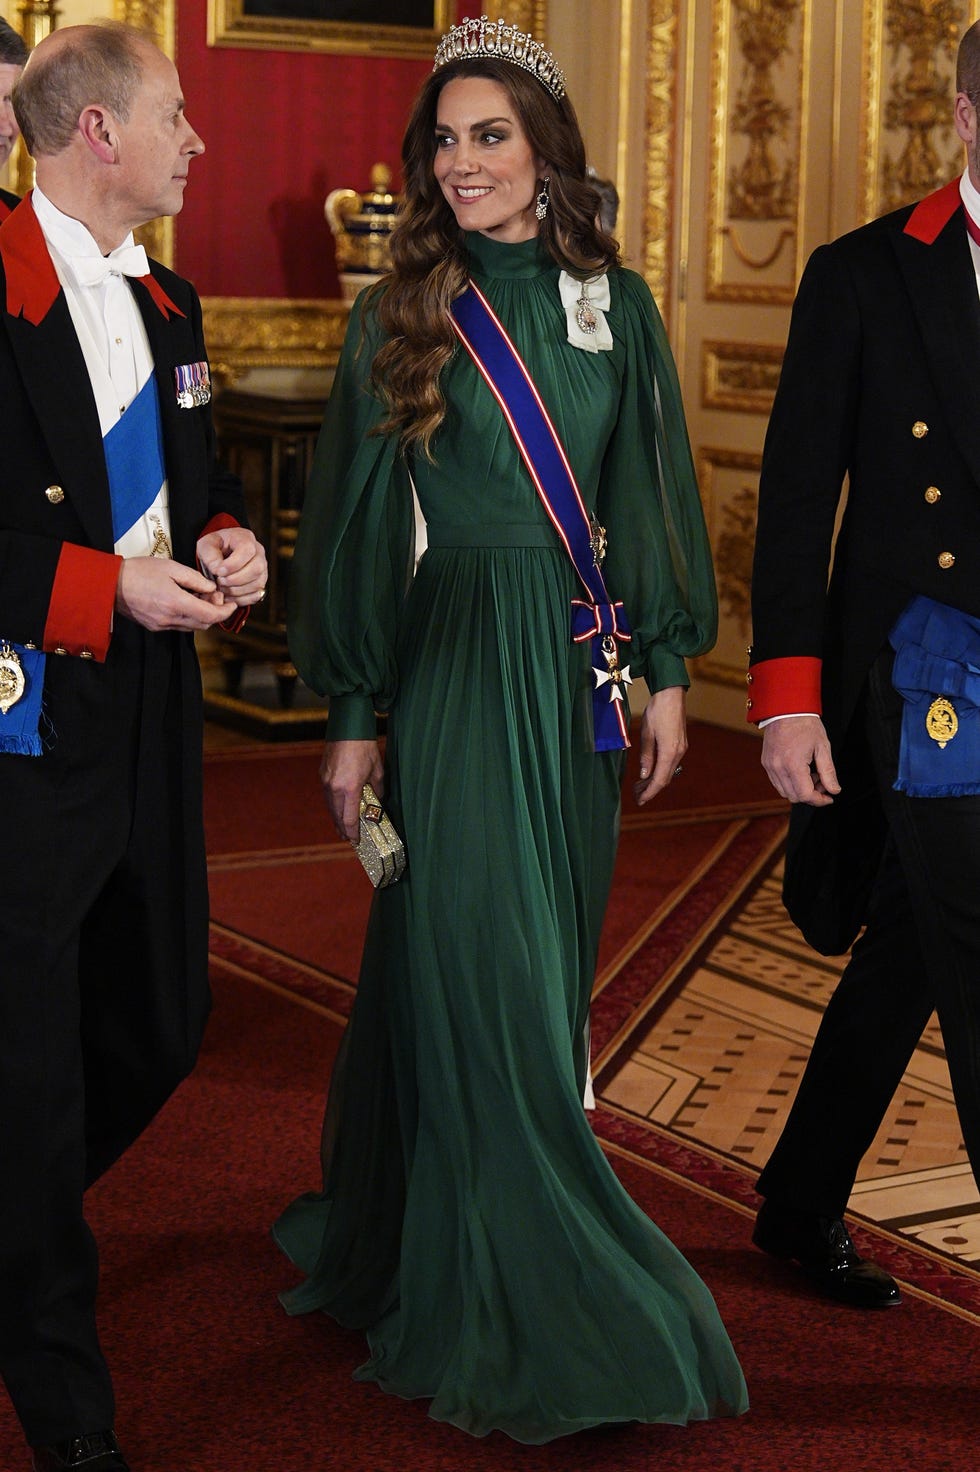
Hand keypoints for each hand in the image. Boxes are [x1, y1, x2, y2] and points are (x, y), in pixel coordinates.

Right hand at [115, 556, 238, 631]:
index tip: (232, 603)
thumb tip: (212, 588)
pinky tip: (185, 601)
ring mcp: (162, 626)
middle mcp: (170, 619)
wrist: (110, 584)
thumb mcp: (171, 567)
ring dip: (202, 615)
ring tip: (199, 596)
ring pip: (192, 626)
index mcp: (176, 603)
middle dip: (215, 612)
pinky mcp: (155, 626)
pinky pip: (180, 625)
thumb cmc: (139, 571)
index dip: (226, 611)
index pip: (211, 615)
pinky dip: (189, 616)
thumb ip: (195, 579)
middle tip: (215, 595)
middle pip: (204, 624)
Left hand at [196, 526, 267, 606]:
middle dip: (235, 579)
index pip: (247, 550)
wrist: (220, 554)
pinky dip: (241, 599)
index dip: (233, 564)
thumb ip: (210, 556)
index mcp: (245, 538)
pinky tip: (228, 596)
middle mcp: (259, 553)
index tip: (218, 572)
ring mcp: (262, 569)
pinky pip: (256, 595)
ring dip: (237, 590)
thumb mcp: (206, 545)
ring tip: (222, 588)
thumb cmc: (214, 547)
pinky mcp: (260, 583)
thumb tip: (218, 571)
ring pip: (257, 584)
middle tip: (220, 581)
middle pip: (256, 569)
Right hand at [320, 739, 384, 841]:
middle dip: (342, 829)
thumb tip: (377, 803)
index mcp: (349, 788)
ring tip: (342, 827)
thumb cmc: (365, 748)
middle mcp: (334, 787)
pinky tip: (338, 808)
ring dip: (336, 818)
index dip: (352, 832)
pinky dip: (333, 805)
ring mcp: (326, 781)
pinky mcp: (322, 774)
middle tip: (348, 838)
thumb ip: (377, 790)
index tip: (356, 840)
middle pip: (337, 816)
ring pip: (330, 806)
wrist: (348, 728)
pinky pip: (327, 795)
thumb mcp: (377, 771)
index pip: (349, 819)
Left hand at [633, 686, 686, 804]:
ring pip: (668, 771)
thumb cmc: (657, 711)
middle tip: (636, 795)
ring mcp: (681, 748)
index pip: (659, 780)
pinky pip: (671, 763)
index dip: (649, 792)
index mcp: (669, 752)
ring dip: (655, 780)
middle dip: (650, 789)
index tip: (640, 801)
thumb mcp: (646, 734)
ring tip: (640, 785)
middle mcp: (678, 753)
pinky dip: (660, 770)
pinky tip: (650, 770)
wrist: (671, 694)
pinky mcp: (680, 743)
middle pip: (665, 778)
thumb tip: (644, 774)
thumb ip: (646, 756)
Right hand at [761, 715, 839, 805]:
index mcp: (793, 764)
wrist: (786, 708)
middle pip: (794, 797)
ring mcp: (770, 766)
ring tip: (811, 775)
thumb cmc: (805, 724)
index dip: (819, 800)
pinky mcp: (766, 763)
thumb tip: (834, 790)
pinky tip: (800, 771)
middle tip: (822, 783)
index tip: (829, 798)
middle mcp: (778, 768)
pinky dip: (790, 783)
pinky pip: (777, 782)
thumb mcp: (823, 747)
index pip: (805, 795)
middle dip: (811, 795)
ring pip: (785, 792)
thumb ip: (829, 772)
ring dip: (800, 790)